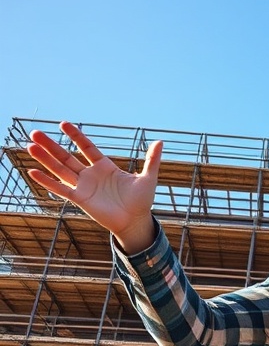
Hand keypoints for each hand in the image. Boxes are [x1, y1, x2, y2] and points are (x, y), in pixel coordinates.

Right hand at [27, 121, 162, 253]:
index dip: (76, 136)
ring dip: (45, 159)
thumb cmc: (142, 200)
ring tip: (30, 146)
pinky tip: (33, 171)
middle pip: (67, 156)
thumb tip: (160, 141)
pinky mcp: (80, 199)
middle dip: (51, 145)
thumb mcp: (148, 177)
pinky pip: (60, 188)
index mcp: (105, 166)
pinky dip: (47, 181)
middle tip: (35, 132)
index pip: (87, 147)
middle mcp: (91, 175)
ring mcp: (83, 187)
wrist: (135, 221)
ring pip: (60, 169)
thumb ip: (151, 159)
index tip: (63, 124)